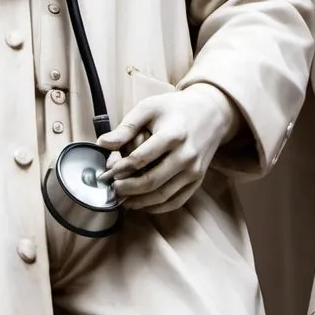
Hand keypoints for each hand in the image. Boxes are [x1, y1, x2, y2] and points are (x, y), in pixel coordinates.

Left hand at [96, 84, 241, 212]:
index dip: (120, 169)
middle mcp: (186, 156)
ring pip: (163, 195)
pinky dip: (157, 207)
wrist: (211, 112)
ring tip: (122, 199)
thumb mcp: (149, 108)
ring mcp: (194, 171)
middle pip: (152, 181)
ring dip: (140, 201)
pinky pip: (176, 201)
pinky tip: (141, 203)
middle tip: (112, 189)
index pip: (141, 159)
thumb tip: (103, 144)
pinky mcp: (198, 180)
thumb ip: (126, 127)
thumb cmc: (174, 108)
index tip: (106, 173)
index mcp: (173, 135)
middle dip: (127, 188)